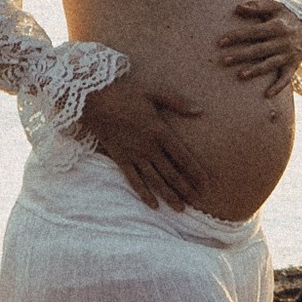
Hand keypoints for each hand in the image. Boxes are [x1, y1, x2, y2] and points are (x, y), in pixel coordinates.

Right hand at [78, 71, 209, 208]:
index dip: (196, 171)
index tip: (206, 183)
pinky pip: (134, 180)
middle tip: (198, 202)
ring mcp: (134, 155)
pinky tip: (153, 205)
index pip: (183, 156)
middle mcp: (149, 147)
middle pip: (171, 172)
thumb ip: (178, 103)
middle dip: (186, 188)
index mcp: (160, 131)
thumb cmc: (126, 94)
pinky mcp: (120, 159)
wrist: (95, 101)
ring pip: (155, 180)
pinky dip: (144, 193)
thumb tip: (200, 110)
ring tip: (180, 209)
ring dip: (169, 195)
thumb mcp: (155, 93)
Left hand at [216, 0, 301, 99]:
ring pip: (270, 64)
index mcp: (277, 26)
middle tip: (223, 60)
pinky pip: (287, 78)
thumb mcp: (275, 6)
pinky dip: (279, 87)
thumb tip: (238, 7)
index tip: (221, 41)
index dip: (237, 36)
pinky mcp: (294, 64)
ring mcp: (288, 54)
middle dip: (241, 55)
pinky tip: (267, 95)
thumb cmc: (287, 15)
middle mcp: (283, 41)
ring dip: (255, 70)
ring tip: (240, 75)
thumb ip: (257, 6)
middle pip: (259, 50)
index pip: (254, 32)